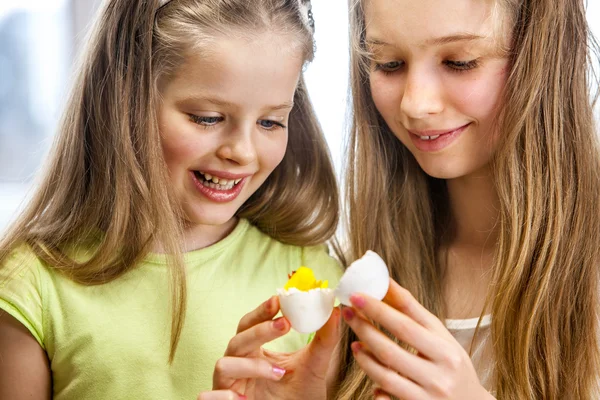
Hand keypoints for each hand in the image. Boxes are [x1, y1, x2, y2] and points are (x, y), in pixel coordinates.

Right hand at [197, 296, 340, 399]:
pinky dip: (225, 397)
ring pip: (224, 365)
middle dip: (259, 330)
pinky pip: (212, 396)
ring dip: (250, 365)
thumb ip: (324, 340)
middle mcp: (237, 363)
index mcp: (254, 350)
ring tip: (278, 373)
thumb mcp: (315, 366)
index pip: (251, 323)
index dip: (262, 311)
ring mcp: (228, 384)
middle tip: (285, 323)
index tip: (279, 299)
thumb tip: (337, 311)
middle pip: (238, 339)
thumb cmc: (299, 395)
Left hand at [342, 280, 493, 399]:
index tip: (357, 295)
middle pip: (391, 349)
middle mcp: (440, 373)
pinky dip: (376, 388)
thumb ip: (415, 313)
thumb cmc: (452, 366)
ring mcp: (429, 396)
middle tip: (348, 312)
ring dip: (364, 358)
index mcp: (446, 350)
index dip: (378, 308)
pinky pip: (388, 399)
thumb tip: (387, 284)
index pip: (406, 323)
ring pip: (386, 376)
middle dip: (365, 328)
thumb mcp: (442, 338)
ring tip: (354, 343)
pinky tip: (370, 375)